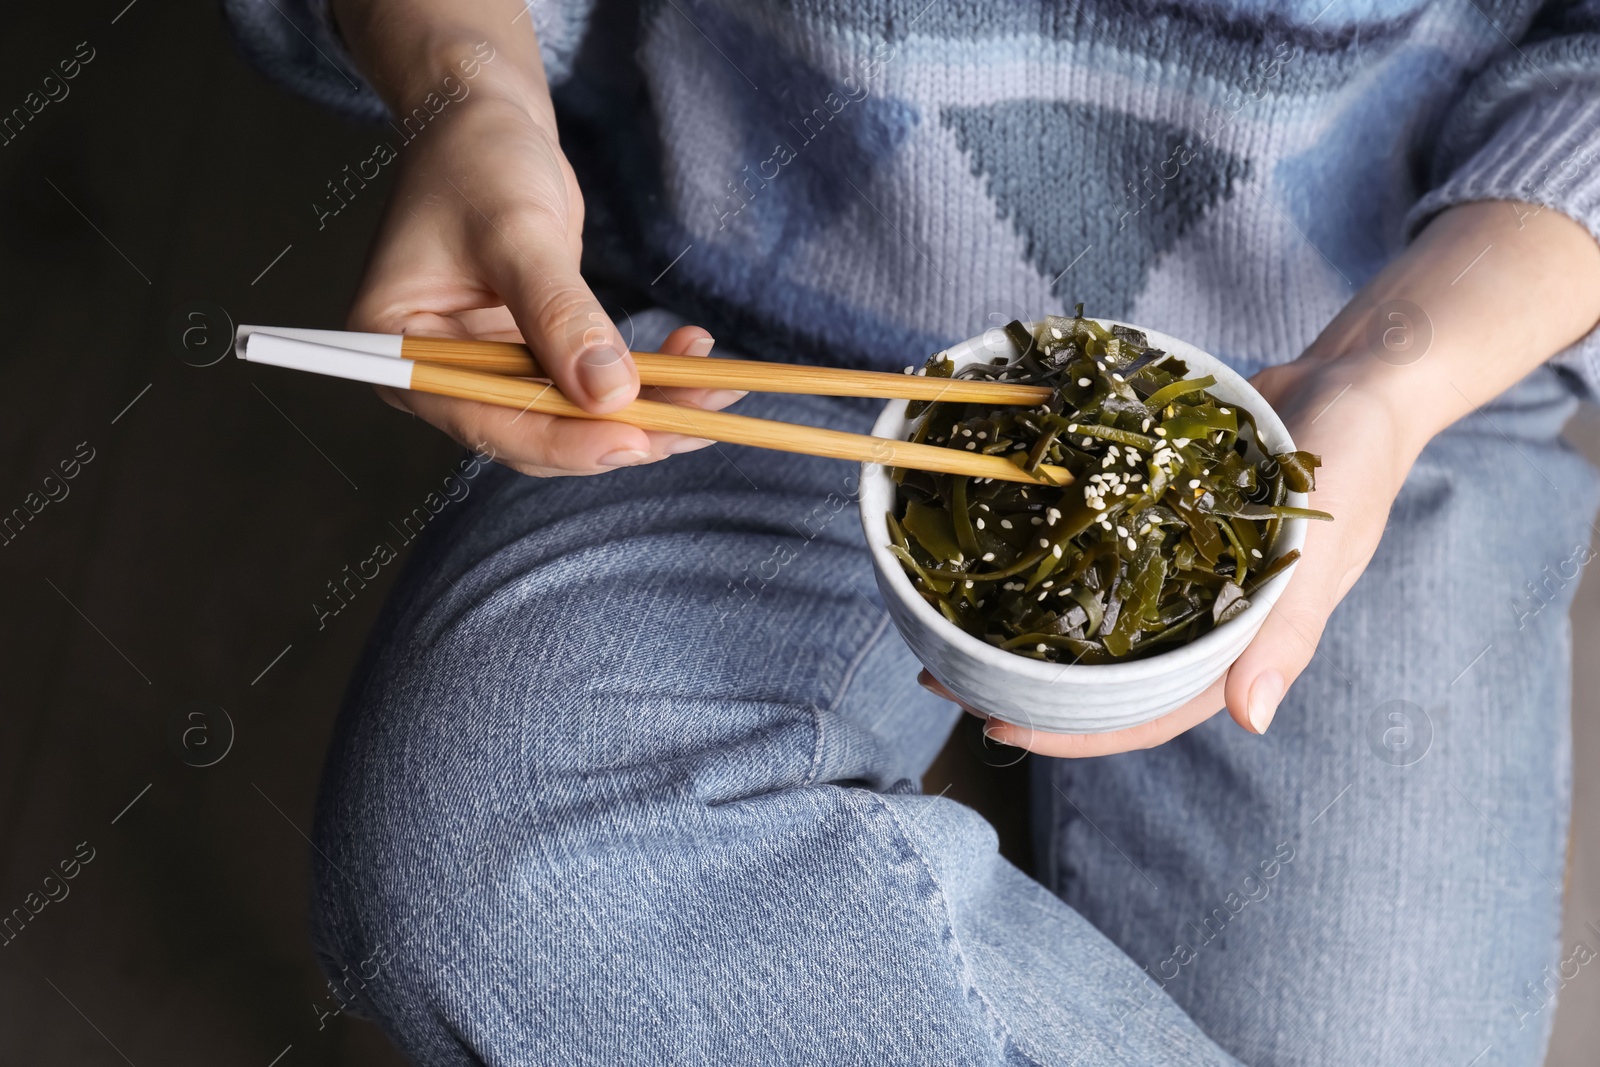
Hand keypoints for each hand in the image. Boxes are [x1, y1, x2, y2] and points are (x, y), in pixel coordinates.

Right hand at [333, 8, 739, 474]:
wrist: (485, 121)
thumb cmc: (478, 161)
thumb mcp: (518, 232)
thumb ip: (560, 315)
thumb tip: (608, 395)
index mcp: (398, 351)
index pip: (484, 421)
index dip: (562, 441)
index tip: (635, 439)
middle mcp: (438, 375)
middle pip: (535, 432)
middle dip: (618, 430)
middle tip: (695, 423)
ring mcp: (485, 371)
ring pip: (573, 419)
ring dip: (647, 411)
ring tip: (715, 391)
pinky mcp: (530, 357)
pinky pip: (590, 388)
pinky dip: (645, 382)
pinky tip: (695, 361)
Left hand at [919, 199, 1599, 756]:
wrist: (1352, 381)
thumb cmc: (1355, 466)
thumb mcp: (1322, 548)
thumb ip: (1285, 632)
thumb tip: (1250, 721)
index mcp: (1235, 646)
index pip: (1146, 713)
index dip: (1073, 730)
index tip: (996, 726)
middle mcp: (1194, 618)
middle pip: (1098, 673)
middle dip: (1022, 682)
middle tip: (938, 675)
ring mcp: (1171, 571)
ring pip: (1083, 615)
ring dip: (1016, 623)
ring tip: (941, 622)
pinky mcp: (1154, 522)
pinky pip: (1089, 549)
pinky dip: (1042, 553)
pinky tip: (989, 546)